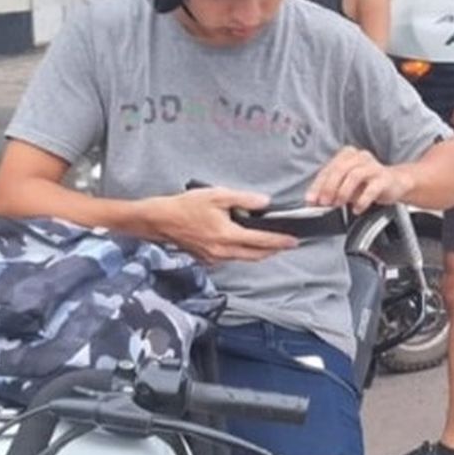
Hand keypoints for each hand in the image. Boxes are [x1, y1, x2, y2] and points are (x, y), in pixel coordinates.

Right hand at [144, 187, 297, 265]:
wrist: (160, 220)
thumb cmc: (185, 206)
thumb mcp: (217, 195)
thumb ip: (243, 199)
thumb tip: (264, 203)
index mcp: (227, 235)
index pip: (261, 241)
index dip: (279, 241)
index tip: (293, 241)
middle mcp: (222, 251)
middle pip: (256, 255)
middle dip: (273, 250)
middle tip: (287, 244)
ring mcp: (214, 258)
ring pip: (244, 258)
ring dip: (259, 253)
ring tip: (270, 244)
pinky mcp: (207, 259)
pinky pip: (231, 258)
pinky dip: (243, 253)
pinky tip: (245, 244)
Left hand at [307, 146, 412, 213]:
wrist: (394, 184)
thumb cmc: (366, 183)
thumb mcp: (345, 184)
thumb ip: (330, 189)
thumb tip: (314, 200)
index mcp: (347, 154)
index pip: (328, 168)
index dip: (317, 185)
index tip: (311, 199)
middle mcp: (360, 157)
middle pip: (340, 169)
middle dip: (329, 187)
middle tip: (324, 203)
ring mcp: (373, 166)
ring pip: (354, 175)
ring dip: (343, 192)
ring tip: (339, 204)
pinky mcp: (385, 178)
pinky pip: (372, 188)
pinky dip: (362, 200)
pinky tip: (357, 208)